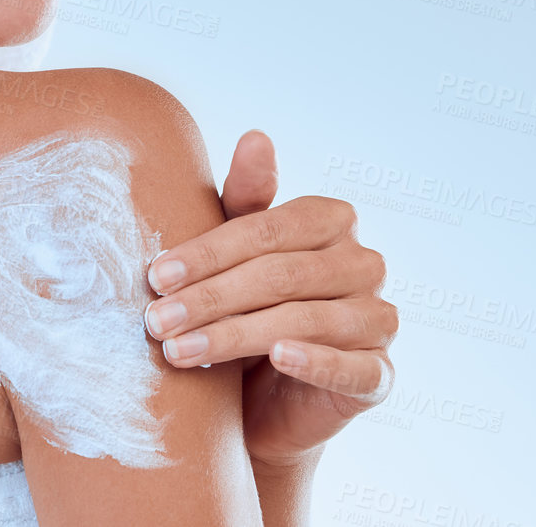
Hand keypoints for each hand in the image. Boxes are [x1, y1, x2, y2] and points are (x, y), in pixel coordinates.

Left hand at [142, 129, 397, 468]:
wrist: (259, 398)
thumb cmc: (244, 304)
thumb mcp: (236, 249)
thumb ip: (247, 197)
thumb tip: (256, 137)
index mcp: (331, 220)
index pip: (267, 230)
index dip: (208, 252)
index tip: (156, 274)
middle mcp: (363, 263)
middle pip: (280, 274)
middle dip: (210, 297)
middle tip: (156, 319)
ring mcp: (378, 318)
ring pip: (303, 319)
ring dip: (234, 335)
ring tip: (179, 349)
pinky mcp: (379, 374)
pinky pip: (354, 366)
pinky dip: (316, 360)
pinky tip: (278, 356)